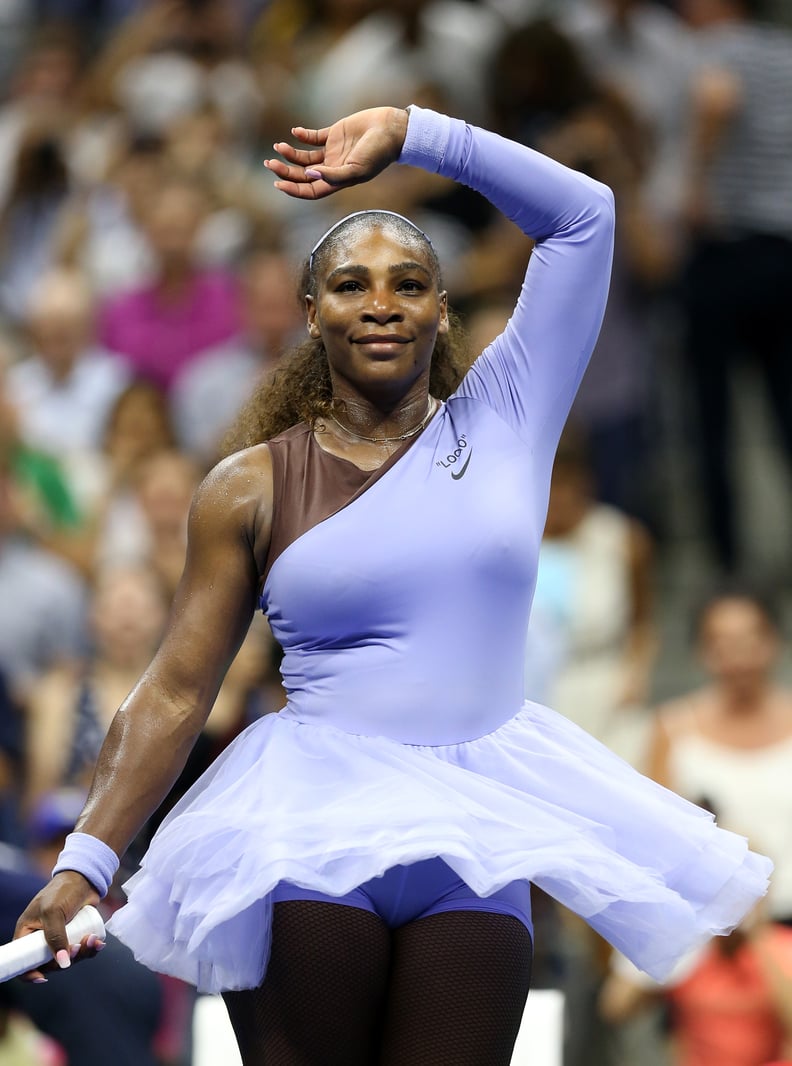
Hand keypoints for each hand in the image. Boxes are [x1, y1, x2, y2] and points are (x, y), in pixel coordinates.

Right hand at [14, 871, 101, 981]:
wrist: (86, 877)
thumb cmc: (62, 890)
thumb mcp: (53, 912)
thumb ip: (56, 937)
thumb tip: (62, 964)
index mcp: (27, 932)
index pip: (23, 960)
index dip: (30, 972)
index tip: (43, 977)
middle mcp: (41, 938)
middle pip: (49, 963)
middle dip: (66, 959)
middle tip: (78, 948)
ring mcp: (59, 937)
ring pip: (68, 958)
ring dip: (82, 953)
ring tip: (92, 939)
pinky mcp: (75, 934)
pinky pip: (81, 950)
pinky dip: (90, 949)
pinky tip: (98, 942)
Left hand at [265, 106, 408, 199]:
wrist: (391, 130)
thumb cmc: (378, 153)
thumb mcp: (357, 169)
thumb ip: (334, 175)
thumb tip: (310, 174)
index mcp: (338, 181)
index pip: (311, 190)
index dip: (294, 190)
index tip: (278, 184)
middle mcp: (333, 168)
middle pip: (303, 175)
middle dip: (285, 171)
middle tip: (269, 163)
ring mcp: (333, 152)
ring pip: (305, 157)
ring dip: (290, 153)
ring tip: (278, 146)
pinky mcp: (335, 134)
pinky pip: (313, 137)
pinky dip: (302, 135)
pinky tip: (295, 132)